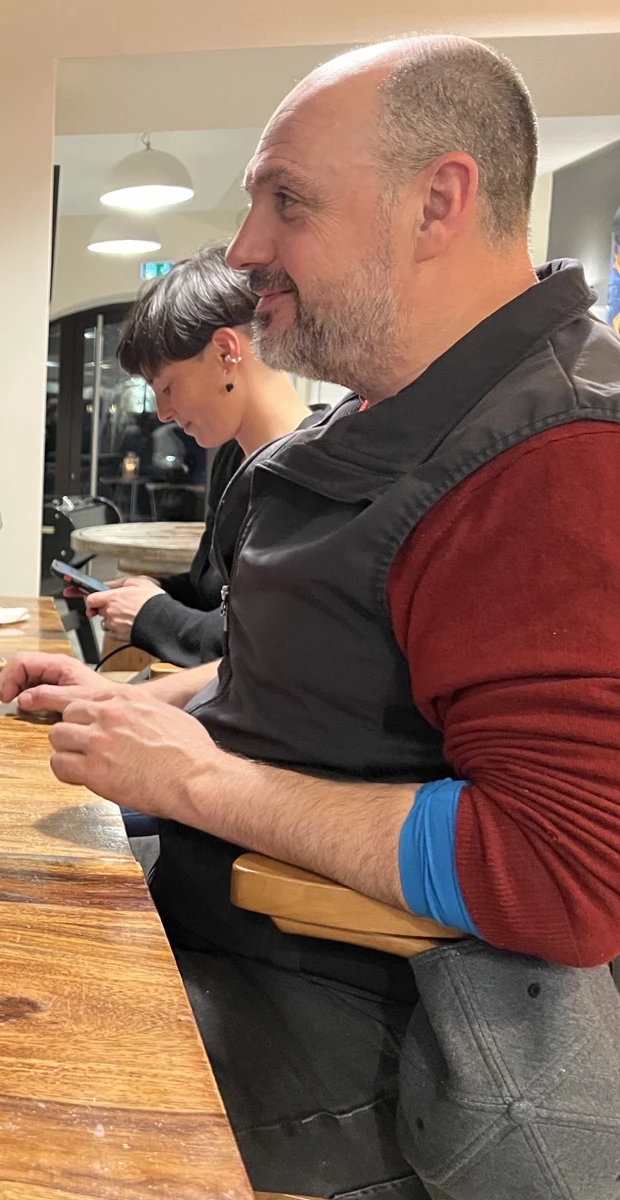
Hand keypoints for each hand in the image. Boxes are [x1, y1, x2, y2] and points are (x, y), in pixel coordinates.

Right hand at [0, 653, 121, 707]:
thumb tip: (23, 698)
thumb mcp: (73, 698)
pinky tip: (24, 703)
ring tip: (11, 701)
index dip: (10, 677)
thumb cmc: (102, 699)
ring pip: (24, 675)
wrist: (115, 705)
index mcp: (58, 664)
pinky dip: (23, 692)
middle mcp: (54, 666)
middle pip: (21, 666)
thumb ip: (48, 696)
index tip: (6, 695)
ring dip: (15, 687)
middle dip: (8, 681)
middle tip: (3, 699)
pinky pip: (31, 684)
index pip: (23, 661)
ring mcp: (53, 674)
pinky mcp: (54, 684)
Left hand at [48, 689, 219, 818]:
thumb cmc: (190, 751)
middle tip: (85, 746)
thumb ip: (141, 710)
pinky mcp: (93, 769)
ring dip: (67, 750)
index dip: (80, 713)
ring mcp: (98, 740)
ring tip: (82, 762)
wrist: (196, 777)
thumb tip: (136, 717)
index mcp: (126, 698)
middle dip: (74, 730)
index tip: (78, 721)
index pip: (83, 695)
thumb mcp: (166, 712)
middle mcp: (108, 714)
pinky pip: (59, 765)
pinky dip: (66, 772)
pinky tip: (81, 776)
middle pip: (67, 714)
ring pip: (58, 737)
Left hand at [86, 577, 164, 639]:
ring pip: (106, 623)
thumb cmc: (154, 602)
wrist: (164, 621)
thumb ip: (119, 582)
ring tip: (127, 616)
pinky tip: (129, 624)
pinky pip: (113, 634)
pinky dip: (118, 630)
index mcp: (113, 598)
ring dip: (112, 620)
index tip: (95, 600)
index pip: (91, 600)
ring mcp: (115, 626)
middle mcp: (111, 613)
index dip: (92, 600)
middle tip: (120, 606)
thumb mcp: (139, 582)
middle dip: (106, 608)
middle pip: (98, 611)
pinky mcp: (120, 637)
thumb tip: (108, 584)